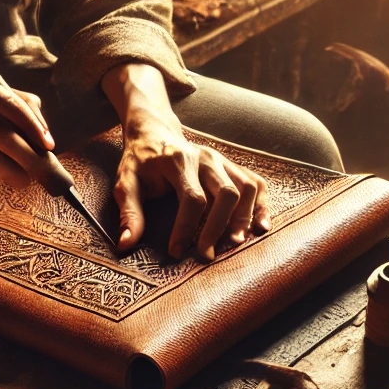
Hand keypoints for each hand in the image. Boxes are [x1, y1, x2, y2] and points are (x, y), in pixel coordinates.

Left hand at [102, 63, 270, 259]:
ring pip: (246, 189)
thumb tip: (125, 245)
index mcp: (178, 161)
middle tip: (207, 255)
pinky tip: (261, 227)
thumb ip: (129, 213)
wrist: (156, 134)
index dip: (187, 228)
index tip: (176, 251)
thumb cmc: (140, 163)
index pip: (192, 198)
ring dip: (244, 218)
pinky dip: (262, 206)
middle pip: (226, 193)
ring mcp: (223, 161)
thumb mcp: (126, 183)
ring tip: (235, 242)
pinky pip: (256, 184)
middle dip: (218, 227)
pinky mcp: (232, 167)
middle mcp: (205, 158)